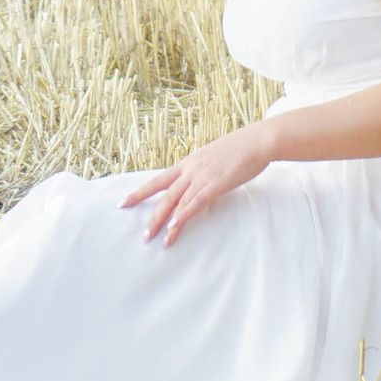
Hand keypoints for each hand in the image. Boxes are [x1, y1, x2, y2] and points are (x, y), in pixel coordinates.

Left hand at [121, 121, 273, 245]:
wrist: (256, 141)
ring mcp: (202, 176)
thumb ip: (203, 170)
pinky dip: (183, 216)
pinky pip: (195, 202)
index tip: (123, 202)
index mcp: (188, 163)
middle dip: (151, 216)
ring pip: (177, 202)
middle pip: (164, 195)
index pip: (158, 180)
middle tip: (142, 235)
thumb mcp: (213, 157)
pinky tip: (174, 227)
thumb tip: (198, 182)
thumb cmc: (239, 149)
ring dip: (165, 223)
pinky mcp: (216, 184)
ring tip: (156, 240)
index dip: (140, 192)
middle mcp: (190, 170)